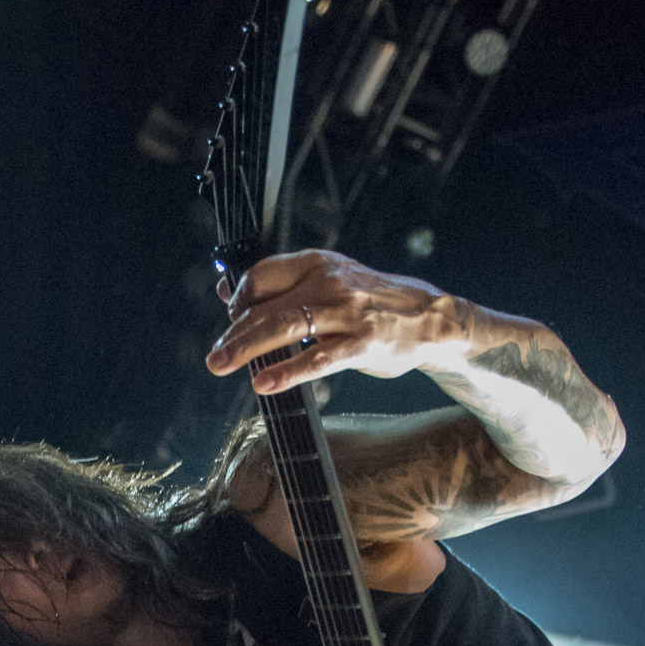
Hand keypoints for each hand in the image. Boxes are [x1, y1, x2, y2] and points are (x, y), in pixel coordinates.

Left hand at [206, 249, 473, 393]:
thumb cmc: (370, 302)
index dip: (239, 301)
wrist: (430, 317)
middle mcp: (327, 281)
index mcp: (315, 262)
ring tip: (221, 365)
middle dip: (234, 333)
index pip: (261, 276)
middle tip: (214, 357)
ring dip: (247, 348)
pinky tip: (264, 383)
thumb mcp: (326, 282)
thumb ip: (278, 287)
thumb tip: (225, 290)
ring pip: (285, 328)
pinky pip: (318, 359)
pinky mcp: (362, 343)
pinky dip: (288, 371)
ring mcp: (346, 312)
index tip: (231, 323)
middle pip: (266, 305)